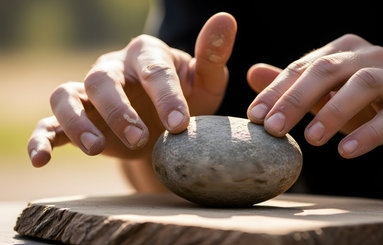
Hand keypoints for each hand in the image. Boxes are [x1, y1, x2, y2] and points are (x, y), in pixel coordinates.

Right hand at [28, 12, 236, 166]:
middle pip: (103, 80)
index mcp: (146, 55)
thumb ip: (212, 54)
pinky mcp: (77, 118)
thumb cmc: (189, 99)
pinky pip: (50, 124)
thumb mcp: (206, 81)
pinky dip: (42, 139)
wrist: (168, 125)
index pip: (153, 70)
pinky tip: (41, 160)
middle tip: (140, 138)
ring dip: (78, 122)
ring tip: (97, 149)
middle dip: (119, 110)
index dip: (166, 96)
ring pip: (67, 96)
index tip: (180, 124)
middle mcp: (113, 69)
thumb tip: (226, 18)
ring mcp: (89, 93)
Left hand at [247, 34, 382, 164]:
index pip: (303, 67)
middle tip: (274, 128)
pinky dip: (368, 134)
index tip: (255, 116)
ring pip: (363, 85)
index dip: (277, 91)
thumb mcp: (329, 95)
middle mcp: (370, 57)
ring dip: (332, 111)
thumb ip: (294, 85)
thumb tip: (252, 72)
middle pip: (328, 70)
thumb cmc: (372, 105)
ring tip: (310, 139)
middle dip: (297, 98)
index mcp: (344, 52)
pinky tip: (345, 151)